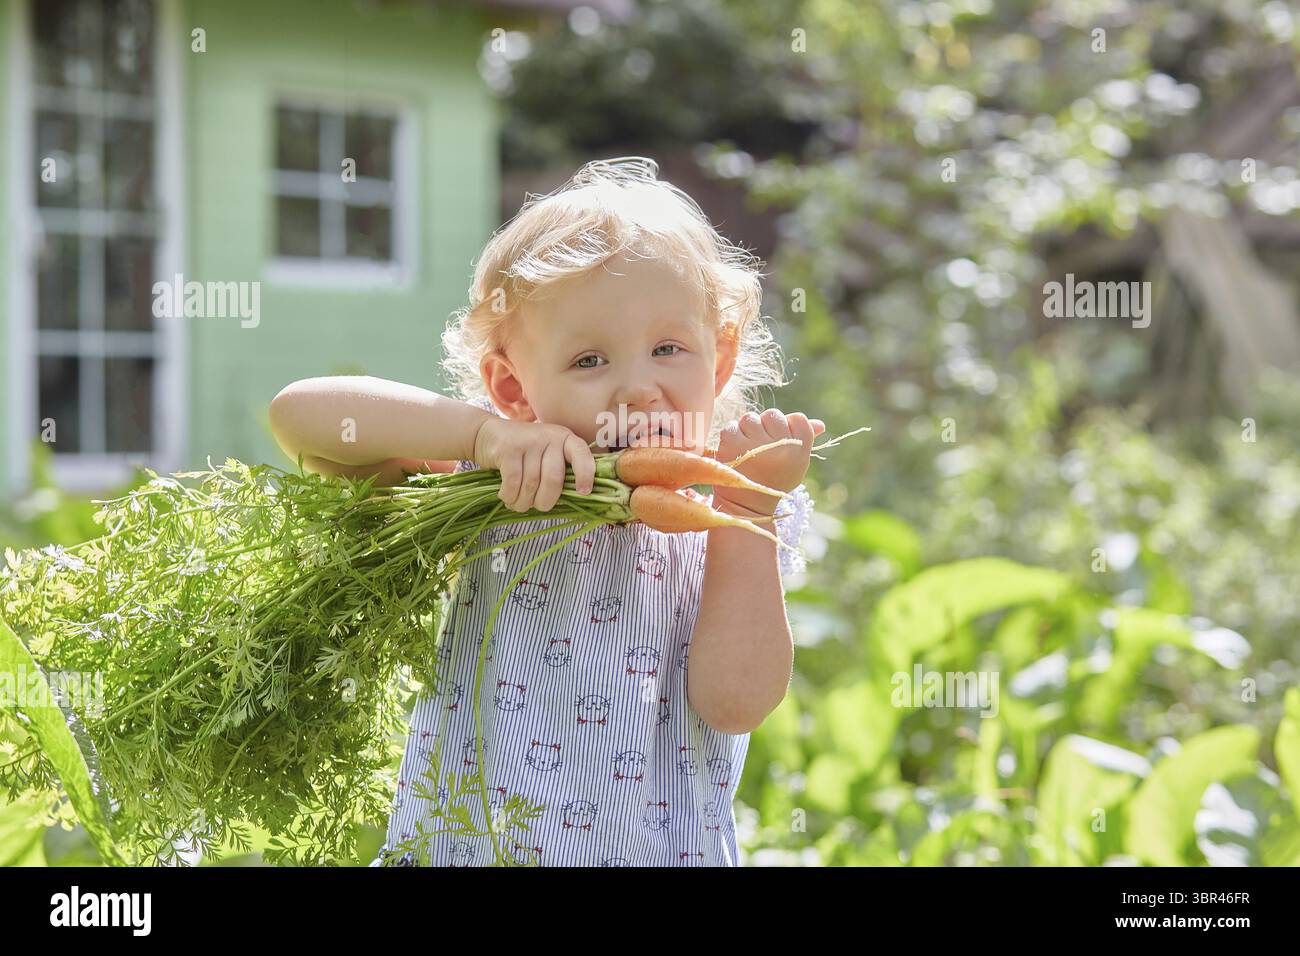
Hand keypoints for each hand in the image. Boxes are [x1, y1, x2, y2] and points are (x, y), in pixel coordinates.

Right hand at [472, 418, 595, 511]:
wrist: (489, 435)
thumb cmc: (525, 454)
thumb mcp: (547, 456)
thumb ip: (561, 472)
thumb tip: (572, 500)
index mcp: (565, 439)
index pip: (582, 454)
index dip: (585, 475)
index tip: (583, 493)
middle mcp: (549, 437)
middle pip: (553, 479)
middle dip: (545, 501)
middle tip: (538, 506)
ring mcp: (528, 442)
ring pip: (531, 484)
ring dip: (523, 502)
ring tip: (518, 503)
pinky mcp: (508, 449)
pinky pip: (513, 482)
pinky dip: (510, 496)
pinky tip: (507, 496)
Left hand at [711, 410, 824, 516]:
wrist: (746, 506)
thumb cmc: (773, 481)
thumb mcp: (795, 465)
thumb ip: (806, 441)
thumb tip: (820, 424)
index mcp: (799, 451)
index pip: (798, 418)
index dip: (787, 426)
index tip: (780, 443)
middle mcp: (780, 446)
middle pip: (773, 415)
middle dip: (766, 426)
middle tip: (762, 447)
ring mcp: (756, 445)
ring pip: (751, 417)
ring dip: (747, 429)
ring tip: (748, 449)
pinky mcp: (732, 445)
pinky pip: (732, 426)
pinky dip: (731, 435)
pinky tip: (735, 451)